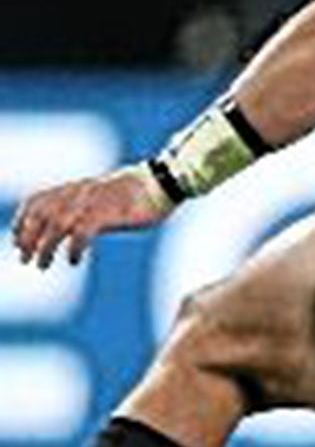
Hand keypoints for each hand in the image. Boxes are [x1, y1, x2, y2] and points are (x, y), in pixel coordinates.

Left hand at [11, 166, 173, 269]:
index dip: (22, 221)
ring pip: (55, 226)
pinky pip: (81, 233)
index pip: (37, 201)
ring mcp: (92, 202)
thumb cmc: (141, 191)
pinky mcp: (107, 213)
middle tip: (25, 259)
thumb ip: (88, 205)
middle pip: (41, 215)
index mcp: (77, 187)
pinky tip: (73, 261)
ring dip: (45, 248)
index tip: (17, 240)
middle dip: (27, 238)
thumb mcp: (107, 195)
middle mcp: (79, 192)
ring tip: (42, 265)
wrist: (166, 181)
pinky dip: (73, 249)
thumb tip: (78, 224)